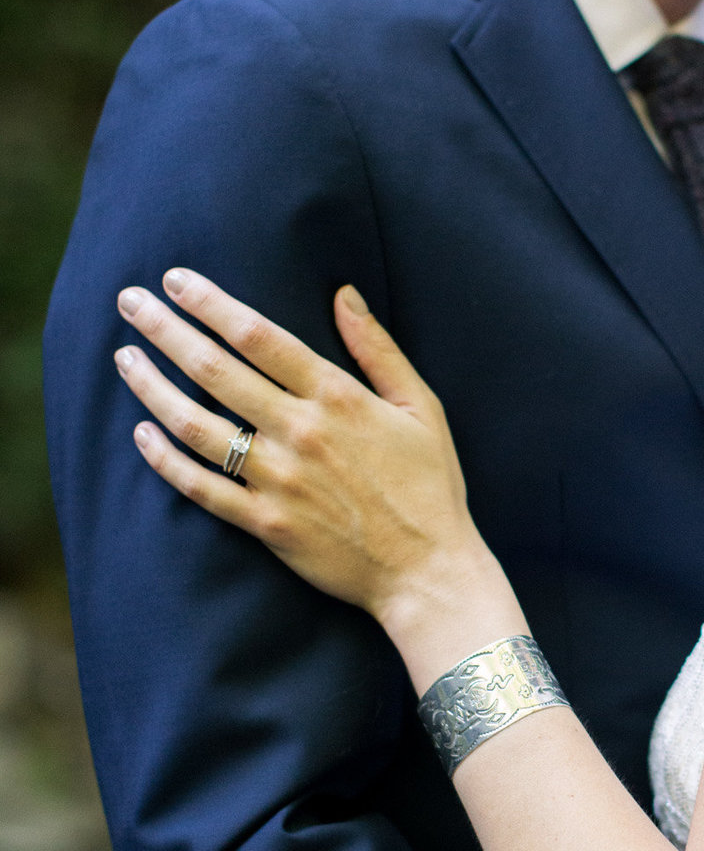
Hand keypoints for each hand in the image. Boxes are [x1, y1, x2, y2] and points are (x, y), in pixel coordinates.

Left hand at [114, 272, 508, 666]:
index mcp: (338, 397)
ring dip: (152, 388)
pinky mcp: (266, 524)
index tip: (176, 279)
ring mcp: (279, 480)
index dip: (210, 302)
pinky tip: (142, 435)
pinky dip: (166, 461)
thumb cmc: (430, 487)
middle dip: (166, 330)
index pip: (258, 336)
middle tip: (131, 301)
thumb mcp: (421, 407)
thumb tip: (343, 293)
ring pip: (196, 425)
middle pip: (215, 370)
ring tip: (125, 359)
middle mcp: (301, 432)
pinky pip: (202, 488)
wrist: (428, 571)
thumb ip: (378, 349)